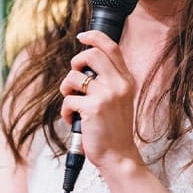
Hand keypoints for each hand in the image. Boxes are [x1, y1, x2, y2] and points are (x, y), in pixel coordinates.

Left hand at [58, 30, 140, 167]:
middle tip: (74, 80)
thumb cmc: (114, 129)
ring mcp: (108, 95)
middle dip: (75, 64)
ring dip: (66, 89)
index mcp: (126, 80)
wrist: (119, 156)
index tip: (82, 36)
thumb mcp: (119, 99)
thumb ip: (108, 80)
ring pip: (73, 77)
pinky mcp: (94, 108)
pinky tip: (74, 120)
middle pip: (90, 55)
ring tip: (73, 103)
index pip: (112, 48)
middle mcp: (120, 84)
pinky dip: (66, 111)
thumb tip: (83, 64)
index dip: (94, 37)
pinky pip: (68, 99)